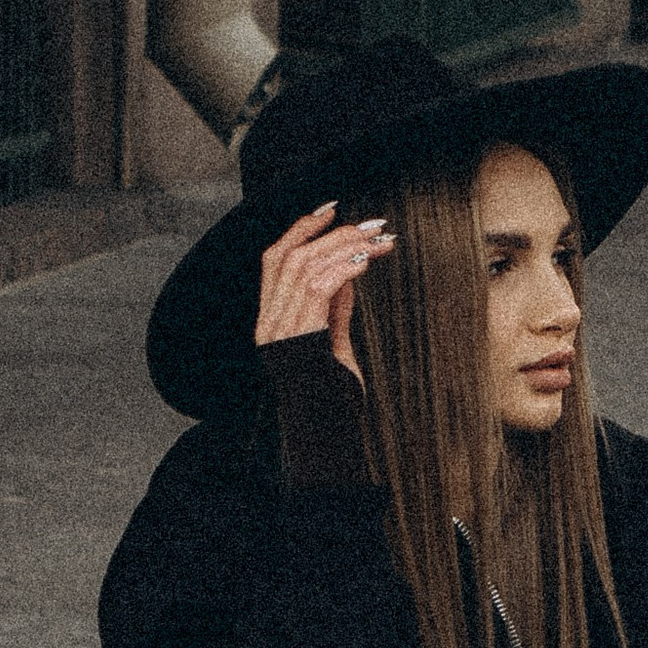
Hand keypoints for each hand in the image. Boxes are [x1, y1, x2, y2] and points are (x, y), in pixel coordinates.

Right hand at [254, 199, 390, 381]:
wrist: (325, 438)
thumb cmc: (332, 398)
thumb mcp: (334, 344)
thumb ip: (335, 309)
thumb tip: (347, 271)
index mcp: (271, 322)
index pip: (274, 259)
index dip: (299, 228)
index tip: (331, 208)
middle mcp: (269, 324)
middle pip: (292, 256)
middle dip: (335, 233)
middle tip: (375, 225)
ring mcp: (279, 331)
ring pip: (304, 267)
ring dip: (345, 247)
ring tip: (379, 240)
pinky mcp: (297, 337)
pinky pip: (317, 288)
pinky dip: (342, 268)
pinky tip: (366, 261)